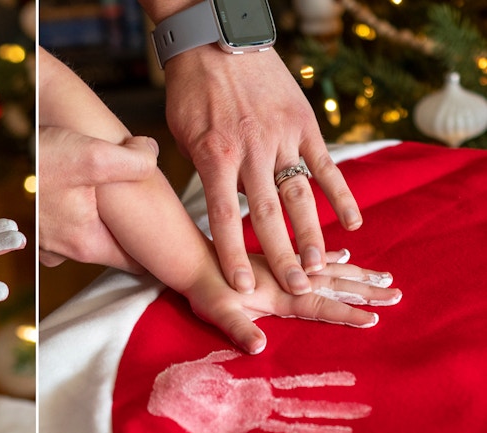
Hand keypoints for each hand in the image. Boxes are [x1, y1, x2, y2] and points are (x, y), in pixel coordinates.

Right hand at [39, 126, 158, 271]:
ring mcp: (47, 242)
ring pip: (88, 240)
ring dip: (103, 227)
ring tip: (118, 205)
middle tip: (155, 220)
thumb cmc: (39, 158)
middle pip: (112, 252)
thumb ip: (133, 162)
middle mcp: (65, 250)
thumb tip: (152, 156)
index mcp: (87, 243)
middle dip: (132, 239)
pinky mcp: (35, 227)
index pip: (136, 265)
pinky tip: (80, 196)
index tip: (179, 250)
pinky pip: (63, 231)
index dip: (159, 258)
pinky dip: (75, 219)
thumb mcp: (92, 155)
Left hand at [163, 47, 361, 294]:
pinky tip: (353, 223)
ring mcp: (280, 138)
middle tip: (294, 290)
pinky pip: (324, 165)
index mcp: (214, 157)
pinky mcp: (303, 124)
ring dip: (311, 235)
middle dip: (280, 256)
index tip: (242, 286)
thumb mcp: (182, 136)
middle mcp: (250, 151)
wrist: (216, 40)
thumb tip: (219, 208)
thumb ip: (203, 173)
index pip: (224, 218)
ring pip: (299, 195)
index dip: (233, 255)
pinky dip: (340, 194)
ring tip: (319, 267)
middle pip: (267, 215)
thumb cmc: (192, 92)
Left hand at [183, 250, 400, 354]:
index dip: (345, 313)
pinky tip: (346, 255)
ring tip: (385, 277)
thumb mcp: (218, 315)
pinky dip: (331, 257)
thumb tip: (259, 348)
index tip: (373, 319)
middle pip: (333, 284)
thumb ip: (240, 331)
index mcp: (278, 294)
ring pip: (329, 270)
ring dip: (357, 274)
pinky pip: (312, 256)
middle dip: (365, 291)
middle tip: (397, 294)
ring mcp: (285, 266)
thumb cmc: (204, 292)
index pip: (318, 306)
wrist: (191, 259)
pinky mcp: (278, 260)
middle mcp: (288, 277)